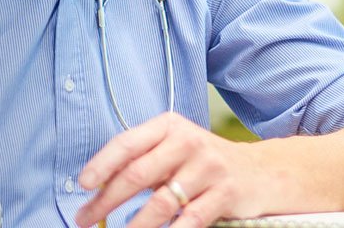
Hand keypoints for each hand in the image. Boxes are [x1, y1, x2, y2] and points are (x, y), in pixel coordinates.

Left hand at [74, 112, 265, 227]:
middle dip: (106, 200)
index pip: (127, 143)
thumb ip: (142, 161)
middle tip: (86, 217)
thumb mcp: (173, 149)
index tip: (83, 184)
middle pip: (138, 174)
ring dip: (135, 225)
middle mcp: (187, 142)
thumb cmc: (203, 162)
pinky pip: (191, 219)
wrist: (260, 171)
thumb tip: (97, 185)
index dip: (101, 164)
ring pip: (161, 202)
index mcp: (168, 126)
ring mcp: (208, 167)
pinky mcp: (225, 193)